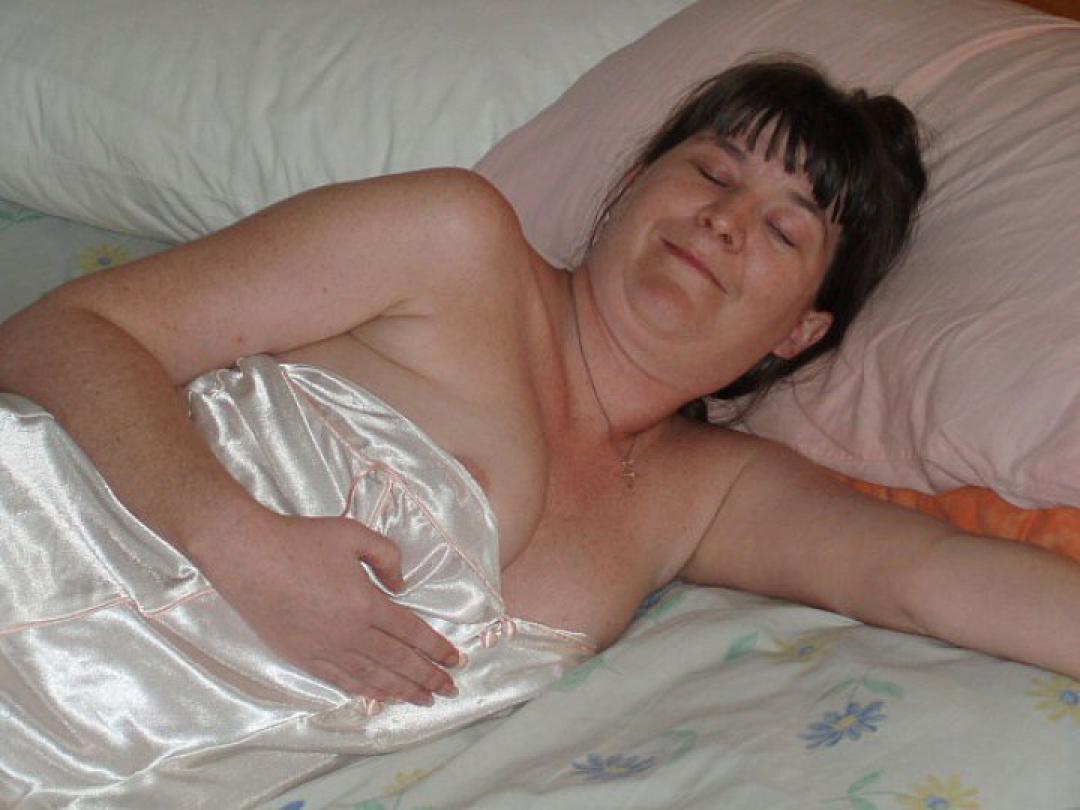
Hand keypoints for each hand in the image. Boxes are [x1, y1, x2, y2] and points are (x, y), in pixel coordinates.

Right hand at [192, 509, 459, 705]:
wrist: (248, 556)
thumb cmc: (302, 541)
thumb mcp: (354, 535)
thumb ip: (387, 557)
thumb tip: (402, 586)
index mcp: (367, 603)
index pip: (411, 632)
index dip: (436, 648)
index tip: (456, 660)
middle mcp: (350, 633)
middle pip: (398, 661)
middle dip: (427, 676)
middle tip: (449, 690)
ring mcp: (325, 649)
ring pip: (372, 676)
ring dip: (401, 690)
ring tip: (423, 700)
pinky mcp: (302, 656)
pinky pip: (341, 680)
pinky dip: (365, 691)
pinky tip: (379, 697)